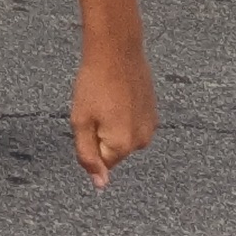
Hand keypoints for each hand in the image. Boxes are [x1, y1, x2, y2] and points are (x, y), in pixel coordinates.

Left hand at [70, 42, 158, 184]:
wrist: (116, 50)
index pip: (100, 162)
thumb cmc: (94, 83)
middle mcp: (142, 141)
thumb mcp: (81, 122)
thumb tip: (100, 185)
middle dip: (102, 134)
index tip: (89, 118)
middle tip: (97, 107)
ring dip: (113, 124)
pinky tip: (119, 94)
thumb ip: (88, 157)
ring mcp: (151, 126)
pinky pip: (133, 123)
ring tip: (108, 99)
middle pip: (113, 150)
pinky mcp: (154, 112)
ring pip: (123, 137)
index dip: (89, 140)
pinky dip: (124, 114)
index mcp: (123, 146)